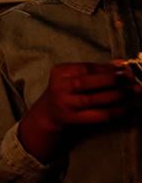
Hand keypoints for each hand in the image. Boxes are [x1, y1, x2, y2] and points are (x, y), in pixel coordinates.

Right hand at [19, 62, 138, 160]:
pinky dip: (114, 111)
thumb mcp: (75, 76)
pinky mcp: (72, 119)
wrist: (50, 113)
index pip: (86, 68)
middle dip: (110, 80)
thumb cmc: (68, 91)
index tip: (125, 69)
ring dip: (116, 95)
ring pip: (92, 99)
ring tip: (132, 92)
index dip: (107, 69)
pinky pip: (97, 115)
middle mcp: (59, 88)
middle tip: (130, 80)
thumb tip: (122, 63)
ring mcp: (65, 104)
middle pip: (85, 82)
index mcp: (60, 72)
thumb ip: (97, 69)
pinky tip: (126, 107)